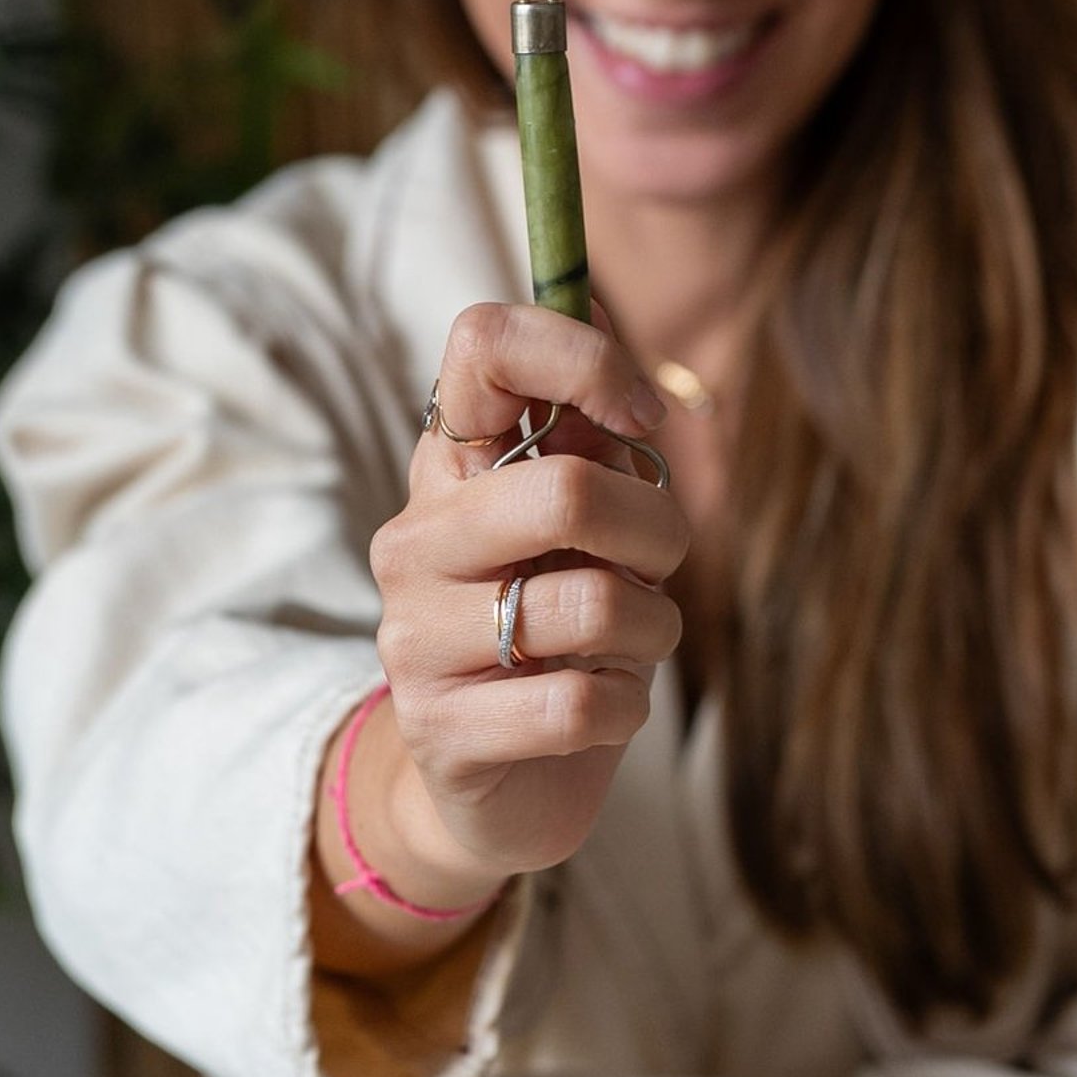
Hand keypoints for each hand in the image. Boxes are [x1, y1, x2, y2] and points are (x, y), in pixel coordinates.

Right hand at [339, 303, 686, 919]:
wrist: (500, 782)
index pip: (482, 344)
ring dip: (652, 627)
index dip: (582, 358)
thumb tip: (594, 294)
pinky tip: (604, 708)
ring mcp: (415, 635)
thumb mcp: (586, 524)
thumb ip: (591, 432)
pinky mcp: (440, 729)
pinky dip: (625, 707)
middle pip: (565, 489)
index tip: (640, 415)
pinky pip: (578, 702)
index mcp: (453, 465)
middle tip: (662, 564)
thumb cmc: (559, 628)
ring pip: (589, 603)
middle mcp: (417, 537)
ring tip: (634, 643)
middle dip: (657, 530)